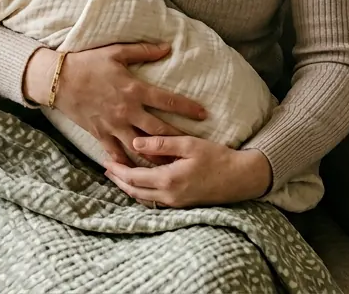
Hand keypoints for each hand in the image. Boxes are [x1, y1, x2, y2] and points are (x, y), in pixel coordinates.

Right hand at [23, 44, 207, 165]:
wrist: (58, 80)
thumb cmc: (88, 62)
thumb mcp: (116, 52)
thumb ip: (143, 50)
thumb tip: (167, 47)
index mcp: (134, 90)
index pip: (167, 101)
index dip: (188, 108)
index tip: (203, 115)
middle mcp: (127, 111)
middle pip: (159, 130)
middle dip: (179, 139)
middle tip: (194, 146)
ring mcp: (113, 125)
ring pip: (141, 147)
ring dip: (157, 157)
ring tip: (172, 164)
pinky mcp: (100, 134)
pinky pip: (117, 153)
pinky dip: (128, 162)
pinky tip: (138, 171)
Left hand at [104, 137, 272, 208]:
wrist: (241, 178)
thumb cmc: (217, 158)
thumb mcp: (189, 144)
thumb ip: (161, 143)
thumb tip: (135, 143)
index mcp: (168, 180)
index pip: (133, 178)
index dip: (117, 170)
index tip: (106, 160)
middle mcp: (169, 196)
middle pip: (134, 191)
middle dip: (118, 180)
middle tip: (107, 168)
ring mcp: (176, 203)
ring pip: (143, 198)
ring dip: (128, 187)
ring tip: (118, 176)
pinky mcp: (182, 204)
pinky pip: (154, 201)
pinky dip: (142, 192)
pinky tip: (140, 183)